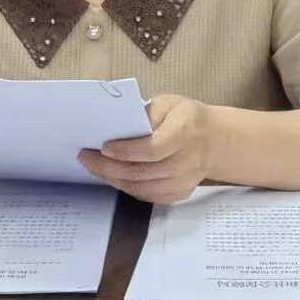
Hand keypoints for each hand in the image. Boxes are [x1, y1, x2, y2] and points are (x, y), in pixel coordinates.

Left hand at [78, 94, 213, 203]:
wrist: (213, 140)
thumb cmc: (186, 118)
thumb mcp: (169, 103)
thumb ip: (146, 113)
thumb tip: (118, 126)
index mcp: (185, 131)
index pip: (153, 148)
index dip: (126, 151)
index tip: (104, 147)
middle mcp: (187, 160)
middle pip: (143, 171)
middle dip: (109, 167)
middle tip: (86, 158)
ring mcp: (185, 180)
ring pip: (143, 187)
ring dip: (114, 179)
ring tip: (95, 167)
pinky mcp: (180, 192)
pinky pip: (149, 196)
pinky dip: (127, 188)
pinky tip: (114, 177)